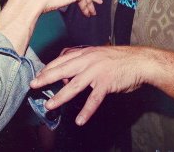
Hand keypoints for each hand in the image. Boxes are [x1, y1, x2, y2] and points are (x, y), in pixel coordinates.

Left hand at [30, 46, 145, 124]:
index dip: (49, 67)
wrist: (140, 61)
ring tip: (50, 105)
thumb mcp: (98, 55)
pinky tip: (80, 120)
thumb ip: (83, 62)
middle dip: (46, 78)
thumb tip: (69, 75)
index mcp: (86, 53)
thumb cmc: (120, 59)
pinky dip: (87, 111)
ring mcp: (97, 72)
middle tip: (33, 85)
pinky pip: (94, 99)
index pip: (62, 59)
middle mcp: (89, 60)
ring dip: (61, 97)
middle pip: (63, 69)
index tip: (38, 74)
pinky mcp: (107, 83)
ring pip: (74, 85)